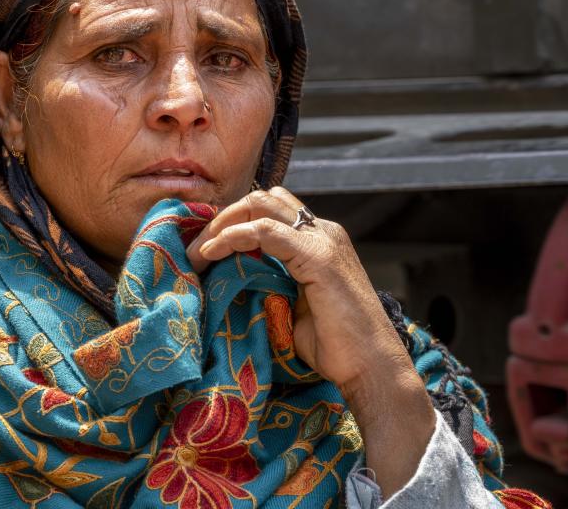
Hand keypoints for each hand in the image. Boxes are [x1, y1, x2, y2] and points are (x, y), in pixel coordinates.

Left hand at [186, 187, 434, 495]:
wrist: (372, 367)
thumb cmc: (336, 347)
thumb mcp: (294, 307)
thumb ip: (273, 283)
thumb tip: (236, 280)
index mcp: (319, 240)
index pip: (270, 211)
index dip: (234, 222)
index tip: (204, 249)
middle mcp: (323, 231)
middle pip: (261, 199)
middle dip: (223, 217)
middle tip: (196, 249)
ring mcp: (323, 240)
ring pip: (260, 204)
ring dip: (223, 223)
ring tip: (199, 252)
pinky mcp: (318, 256)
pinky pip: (264, 231)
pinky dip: (233, 236)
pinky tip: (212, 253)